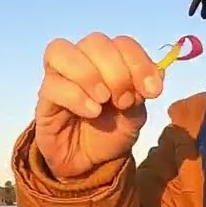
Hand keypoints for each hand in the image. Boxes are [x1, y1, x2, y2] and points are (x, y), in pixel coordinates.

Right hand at [34, 33, 163, 178]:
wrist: (89, 164)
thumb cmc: (110, 134)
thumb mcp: (134, 117)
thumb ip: (141, 95)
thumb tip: (159, 72)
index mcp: (109, 61)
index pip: (122, 43)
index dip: (139, 62)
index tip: (153, 91)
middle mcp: (83, 61)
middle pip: (95, 42)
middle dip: (116, 70)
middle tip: (124, 100)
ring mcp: (60, 77)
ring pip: (63, 51)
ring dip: (89, 73)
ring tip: (104, 100)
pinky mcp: (45, 98)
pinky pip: (53, 84)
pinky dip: (76, 96)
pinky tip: (91, 112)